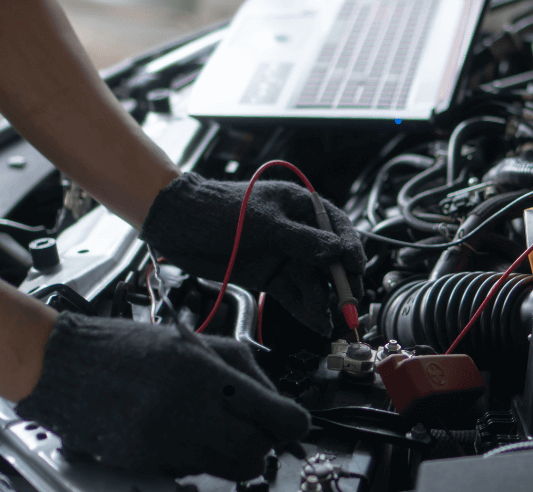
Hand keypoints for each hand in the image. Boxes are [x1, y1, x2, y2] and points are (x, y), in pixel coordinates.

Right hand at [15, 312, 308, 481]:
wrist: (64, 365)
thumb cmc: (132, 348)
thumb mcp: (198, 344)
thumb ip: (246, 373)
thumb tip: (283, 409)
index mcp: (205, 370)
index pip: (276, 415)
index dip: (293, 424)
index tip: (294, 424)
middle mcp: (186, 407)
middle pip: (257, 449)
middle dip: (263, 442)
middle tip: (254, 428)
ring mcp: (163, 439)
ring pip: (230, 468)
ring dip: (234, 454)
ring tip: (216, 429)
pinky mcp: (144, 461)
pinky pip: (194, 471)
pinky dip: (200, 459)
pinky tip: (182, 434)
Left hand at [139, 173, 364, 334]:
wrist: (176, 224)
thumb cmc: (219, 210)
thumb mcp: (264, 223)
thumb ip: (302, 240)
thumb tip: (337, 252)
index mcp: (300, 207)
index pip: (336, 227)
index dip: (350, 248)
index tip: (356, 269)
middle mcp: (297, 232)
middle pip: (329, 259)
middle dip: (341, 283)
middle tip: (349, 305)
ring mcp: (283, 255)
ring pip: (312, 281)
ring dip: (324, 301)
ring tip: (330, 322)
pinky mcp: (268, 276)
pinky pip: (293, 294)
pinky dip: (305, 310)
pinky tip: (316, 324)